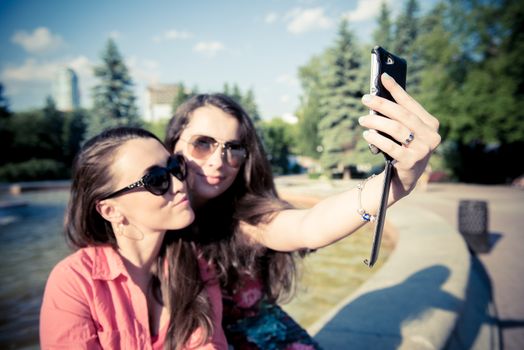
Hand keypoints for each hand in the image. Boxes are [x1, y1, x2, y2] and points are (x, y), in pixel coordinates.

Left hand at [358, 72, 440, 199]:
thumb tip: (377, 95)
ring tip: (362, 119)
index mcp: (431, 124)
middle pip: (403, 115)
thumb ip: (396, 116)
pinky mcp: (412, 163)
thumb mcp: (403, 132)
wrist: (403, 179)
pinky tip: (366, 134)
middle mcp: (431, 136)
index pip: (411, 104)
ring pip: (396, 129)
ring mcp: (423, 151)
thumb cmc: (401, 149)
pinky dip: (376, 139)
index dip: (396, 89)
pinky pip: (390, 147)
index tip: (383, 77)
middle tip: (365, 99)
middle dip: (382, 104)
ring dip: (376, 122)